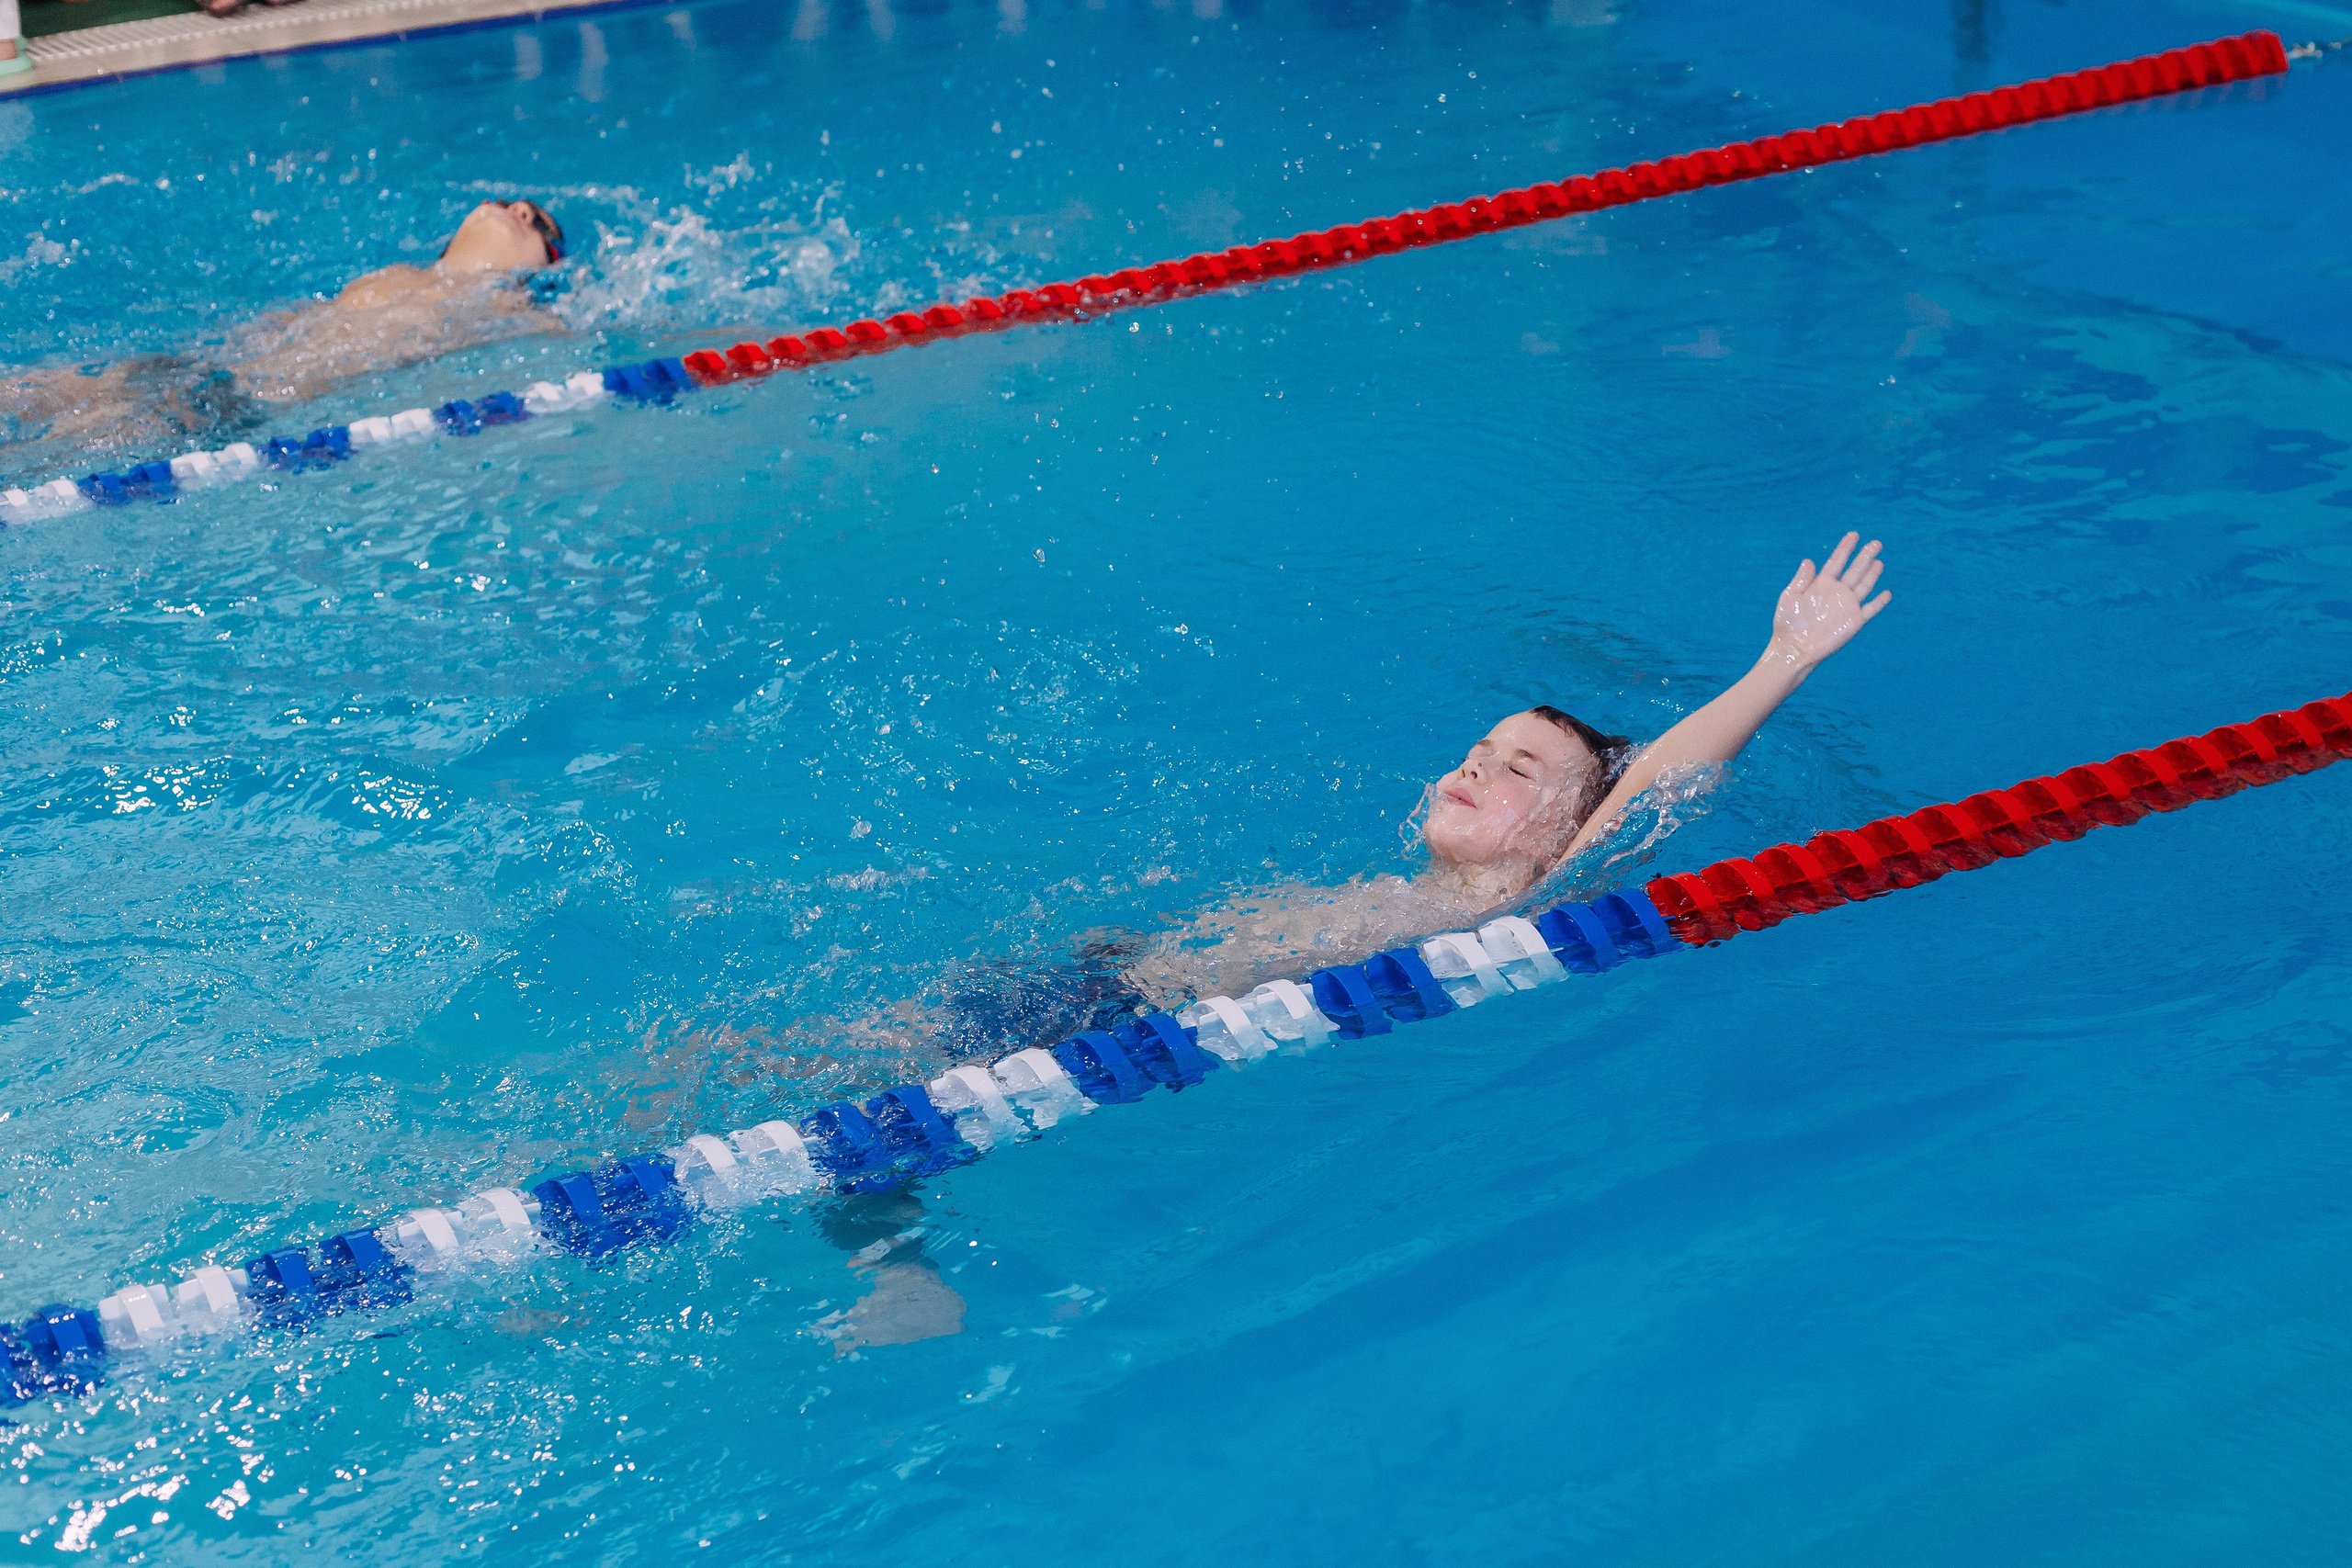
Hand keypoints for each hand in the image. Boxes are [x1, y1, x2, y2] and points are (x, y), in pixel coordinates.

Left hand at [1767, 532, 1890, 671]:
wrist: (1794, 648)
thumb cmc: (1787, 624)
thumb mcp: (1790, 597)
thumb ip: (1801, 579)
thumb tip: (1809, 560)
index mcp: (1820, 584)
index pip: (1836, 562)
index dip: (1845, 548)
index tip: (1854, 534)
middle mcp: (1836, 593)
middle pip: (1854, 570)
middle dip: (1864, 556)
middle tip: (1876, 543)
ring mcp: (1846, 606)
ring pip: (1864, 585)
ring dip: (1872, 574)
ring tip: (1879, 561)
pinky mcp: (1854, 621)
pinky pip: (1870, 609)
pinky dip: (1879, 601)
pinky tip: (1887, 593)